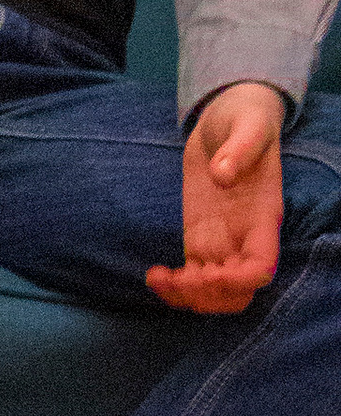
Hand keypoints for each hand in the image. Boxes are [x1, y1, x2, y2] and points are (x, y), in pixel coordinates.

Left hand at [147, 82, 284, 314]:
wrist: (230, 118)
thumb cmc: (246, 120)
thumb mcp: (248, 125)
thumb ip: (240, 148)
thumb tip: (223, 174)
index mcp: (261, 217)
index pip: (260, 267)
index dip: (238, 281)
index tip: (207, 272)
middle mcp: (245, 236)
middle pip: (237, 292)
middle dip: (209, 296)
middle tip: (177, 277)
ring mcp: (222, 240)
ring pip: (213, 291)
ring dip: (187, 297)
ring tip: (157, 278)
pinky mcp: (200, 236)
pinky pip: (192, 276)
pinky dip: (174, 286)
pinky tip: (153, 275)